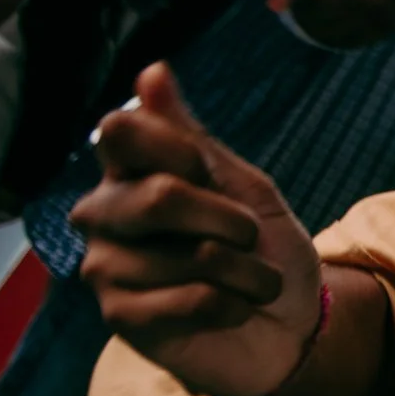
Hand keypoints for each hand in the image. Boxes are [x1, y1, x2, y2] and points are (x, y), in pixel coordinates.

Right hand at [69, 63, 319, 395]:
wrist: (290, 325)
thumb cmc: (263, 251)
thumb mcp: (244, 185)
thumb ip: (191, 135)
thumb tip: (152, 70)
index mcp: (128, 172)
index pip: (123, 131)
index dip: (186, 152)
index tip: (214, 176)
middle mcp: (104, 213)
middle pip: (161, 196)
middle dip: (232, 220)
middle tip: (250, 239)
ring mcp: (105, 266)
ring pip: (194, 255)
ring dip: (248, 271)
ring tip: (248, 282)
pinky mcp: (121, 316)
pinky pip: (195, 298)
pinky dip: (235, 304)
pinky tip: (230, 310)